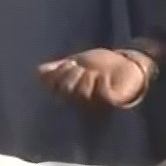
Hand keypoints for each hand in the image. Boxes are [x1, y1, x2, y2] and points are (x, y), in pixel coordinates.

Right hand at [37, 48, 154, 108]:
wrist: (128, 63)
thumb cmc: (103, 65)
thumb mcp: (78, 62)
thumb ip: (58, 67)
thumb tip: (37, 72)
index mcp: (69, 94)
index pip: (53, 88)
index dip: (58, 74)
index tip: (69, 63)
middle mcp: (80, 102)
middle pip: (66, 89)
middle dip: (72, 73)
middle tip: (82, 67)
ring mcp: (96, 103)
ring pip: (82, 91)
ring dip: (87, 76)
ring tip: (94, 72)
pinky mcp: (112, 101)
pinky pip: (100, 93)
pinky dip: (99, 82)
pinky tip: (103, 77)